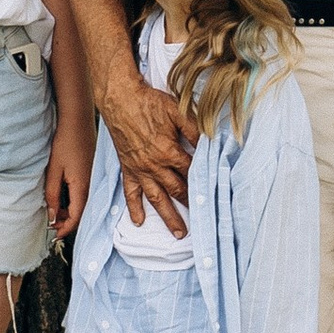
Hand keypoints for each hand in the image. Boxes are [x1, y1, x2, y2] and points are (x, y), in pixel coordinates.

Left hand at [44, 117, 93, 240]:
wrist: (78, 121)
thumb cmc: (65, 143)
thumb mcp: (54, 171)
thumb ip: (53, 195)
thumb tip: (52, 216)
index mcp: (82, 187)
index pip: (75, 218)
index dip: (64, 229)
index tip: (53, 234)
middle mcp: (92, 186)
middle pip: (81, 214)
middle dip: (66, 222)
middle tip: (51, 223)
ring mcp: (94, 179)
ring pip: (83, 204)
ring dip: (70, 211)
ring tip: (55, 211)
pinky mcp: (92, 173)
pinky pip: (85, 194)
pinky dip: (75, 201)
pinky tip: (64, 197)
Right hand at [110, 74, 196, 231]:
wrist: (119, 99)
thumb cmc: (149, 102)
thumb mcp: (177, 110)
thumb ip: (194, 128)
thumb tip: (210, 143)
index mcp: (168, 151)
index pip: (191, 172)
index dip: (203, 182)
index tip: (214, 195)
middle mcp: (154, 165)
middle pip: (177, 190)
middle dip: (190, 205)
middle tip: (203, 222)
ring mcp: (140, 169)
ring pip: (156, 198)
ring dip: (168, 216)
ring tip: (179, 233)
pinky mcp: (128, 168)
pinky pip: (130, 192)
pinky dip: (134, 208)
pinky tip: (139, 221)